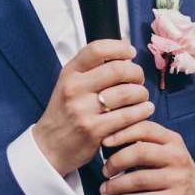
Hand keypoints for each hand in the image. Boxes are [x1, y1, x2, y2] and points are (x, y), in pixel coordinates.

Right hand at [33, 39, 152, 176]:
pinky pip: (128, 116)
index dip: (119, 47)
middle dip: (136, 73)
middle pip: (118, 70)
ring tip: (142, 97)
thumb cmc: (65, 112)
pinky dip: (142, 111)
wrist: (49, 147)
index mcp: (70, 73)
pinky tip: (145, 110)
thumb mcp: (70, 84)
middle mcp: (74, 89)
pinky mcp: (94, 130)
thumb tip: (126, 50)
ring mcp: (84, 110)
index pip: (97, 49)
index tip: (130, 52)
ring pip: (127, 93)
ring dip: (142, 93)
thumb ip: (93, 68)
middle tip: (139, 79)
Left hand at [99, 120, 194, 194]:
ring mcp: (178, 178)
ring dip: (116, 185)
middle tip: (105, 171)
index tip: (104, 142)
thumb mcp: (165, 151)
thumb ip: (144, 142)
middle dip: (116, 162)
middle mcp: (177, 156)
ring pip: (139, 179)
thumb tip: (109, 137)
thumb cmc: (173, 171)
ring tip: (105, 189)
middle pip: (140, 153)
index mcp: (172, 140)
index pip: (145, 128)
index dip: (122, 133)